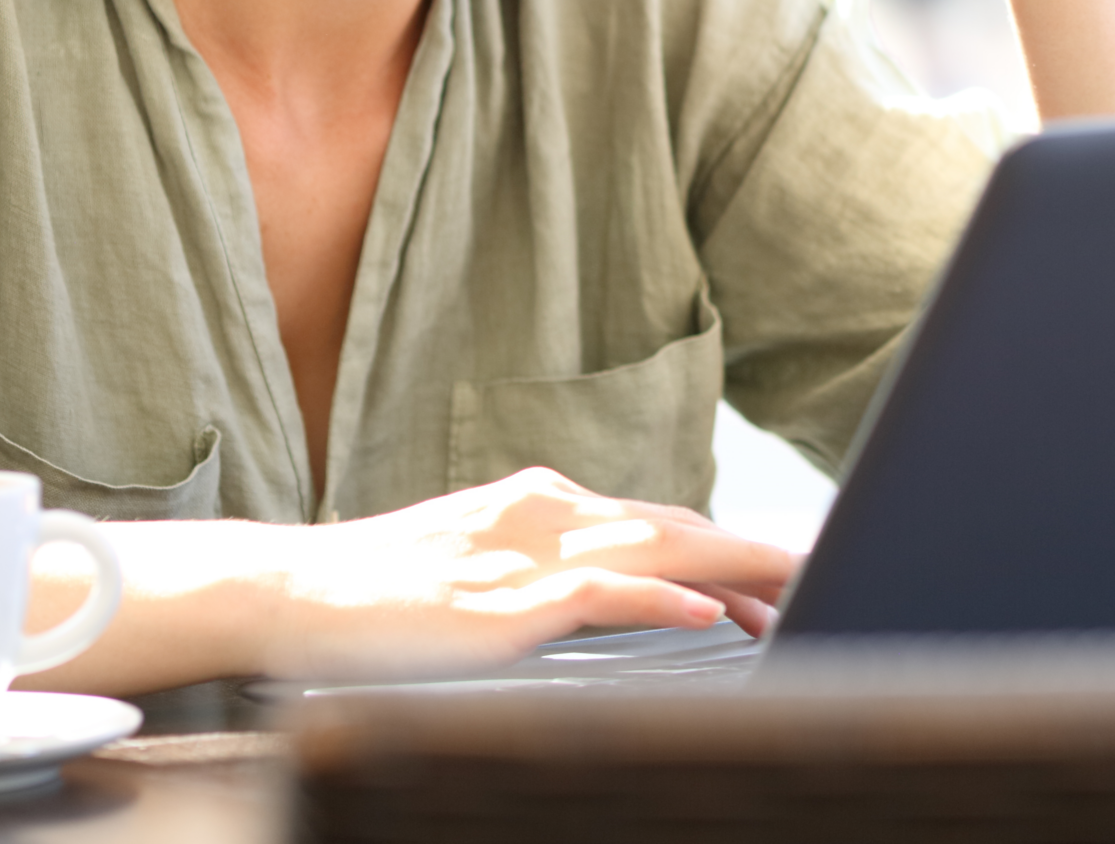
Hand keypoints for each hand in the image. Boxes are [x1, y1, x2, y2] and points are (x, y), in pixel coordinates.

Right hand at [245, 468, 794, 677]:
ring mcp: (521, 555)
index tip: (788, 568)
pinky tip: (701, 610)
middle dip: (751, 547)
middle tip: (821, 565)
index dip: (729, 544)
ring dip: (729, 563)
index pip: (657, 521)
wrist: (293, 592)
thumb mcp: (480, 567)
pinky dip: (654, 597)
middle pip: (670, 524)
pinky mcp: (498, 603)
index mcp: (540, 505)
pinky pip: (593, 595)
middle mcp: (542, 514)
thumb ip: (550, 572)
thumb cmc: (382, 592)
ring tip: (794, 580)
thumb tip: (624, 593)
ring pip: (648, 547)